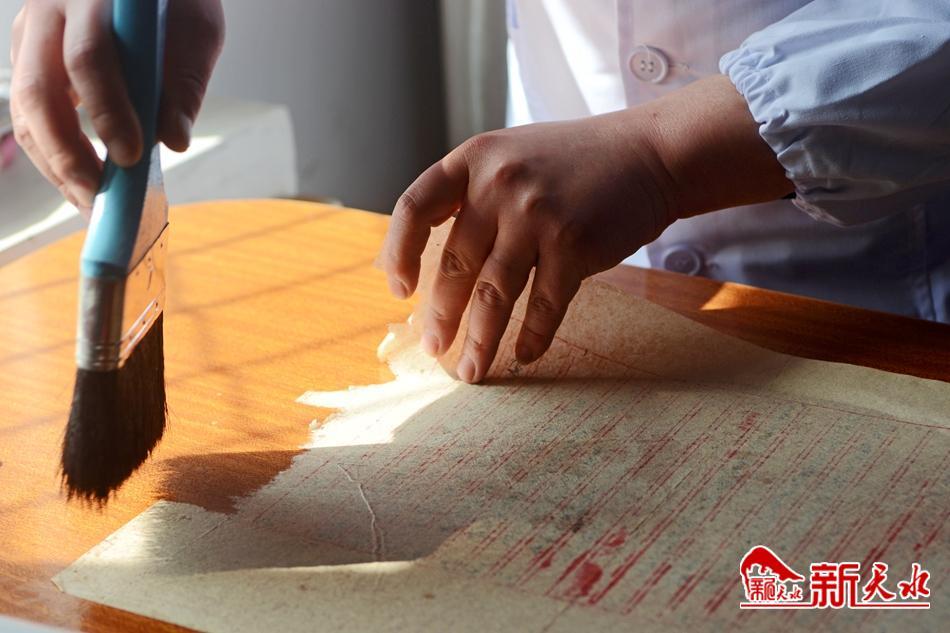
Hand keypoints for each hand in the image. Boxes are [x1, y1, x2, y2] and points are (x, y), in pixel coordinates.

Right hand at [9, 0, 224, 209]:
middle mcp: (49, 10)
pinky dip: (54, 152)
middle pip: (39, 91)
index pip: (88, 58)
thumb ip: (184, 81)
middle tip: (100, 195)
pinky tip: (82, 181)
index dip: (108, 112)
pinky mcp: (29, 55)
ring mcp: (31, 33)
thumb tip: (174, 140)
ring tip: (89, 201)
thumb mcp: (196, 29)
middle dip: (68, 153)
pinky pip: (31, 112)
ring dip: (55, 163)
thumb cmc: (175, 2)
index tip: (131, 156)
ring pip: (26, 108)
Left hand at [381, 112, 673, 383]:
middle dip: (441, 316)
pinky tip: (524, 356)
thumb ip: (472, 193)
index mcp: (474, 159)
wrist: (649, 153)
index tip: (399, 290)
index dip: (399, 253)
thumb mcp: (511, 156)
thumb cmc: (574, 163)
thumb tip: (429, 261)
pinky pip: (544, 304)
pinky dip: (533, 336)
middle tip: (434, 348)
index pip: (415, 209)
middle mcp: (500, 184)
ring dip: (480, 340)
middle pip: (455, 263)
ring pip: (495, 293)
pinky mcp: (575, 244)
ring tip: (471, 370)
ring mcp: (538, 214)